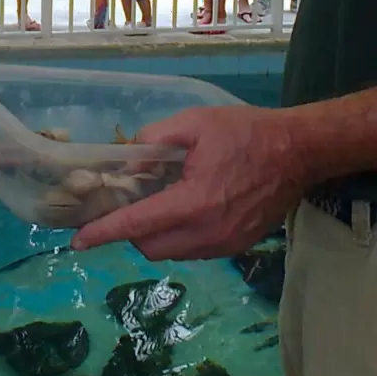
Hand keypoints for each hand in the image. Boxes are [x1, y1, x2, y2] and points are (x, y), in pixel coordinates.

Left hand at [71, 104, 309, 260]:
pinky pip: (193, 250)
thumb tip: (129, 159)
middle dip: (131, 231)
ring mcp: (224, 244)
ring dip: (155, 235)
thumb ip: (156, 140)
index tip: (78, 242)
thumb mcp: (195, 123)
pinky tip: (184, 209)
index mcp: (193, 203)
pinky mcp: (236, 247)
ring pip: (172, 252)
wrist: (298, 152)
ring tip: (158, 202)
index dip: (104, 233)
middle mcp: (207, 233)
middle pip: (150, 247)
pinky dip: (179, 236)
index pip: (137, 225)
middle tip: (128, 203)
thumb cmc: (246, 133)